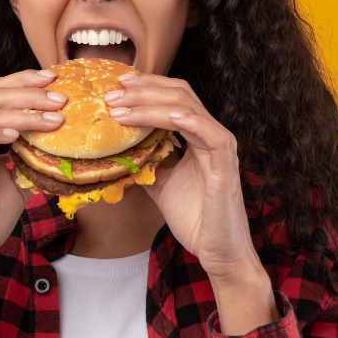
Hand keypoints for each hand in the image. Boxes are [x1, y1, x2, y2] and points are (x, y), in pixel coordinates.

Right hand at [0, 69, 68, 282]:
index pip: (2, 93)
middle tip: (61, 97)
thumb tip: (69, 148)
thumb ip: (35, 160)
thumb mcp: (22, 182)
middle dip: (31, 91)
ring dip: (24, 112)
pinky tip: (17, 134)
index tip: (56, 77)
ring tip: (53, 118)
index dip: (27, 81)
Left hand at [103, 72, 267, 286]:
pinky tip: (167, 116)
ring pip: (188, 109)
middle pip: (180, 94)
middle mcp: (211, 135)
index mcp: (198, 136)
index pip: (174, 97)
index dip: (147, 86)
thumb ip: (147, 165)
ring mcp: (220, 148)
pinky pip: (210, 134)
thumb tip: (119, 154)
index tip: (117, 85)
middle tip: (112, 93)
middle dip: (143, 90)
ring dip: (151, 104)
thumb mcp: (161, 186)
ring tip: (121, 107)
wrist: (217, 252)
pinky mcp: (226, 165)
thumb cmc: (195, 219)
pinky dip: (188, 120)